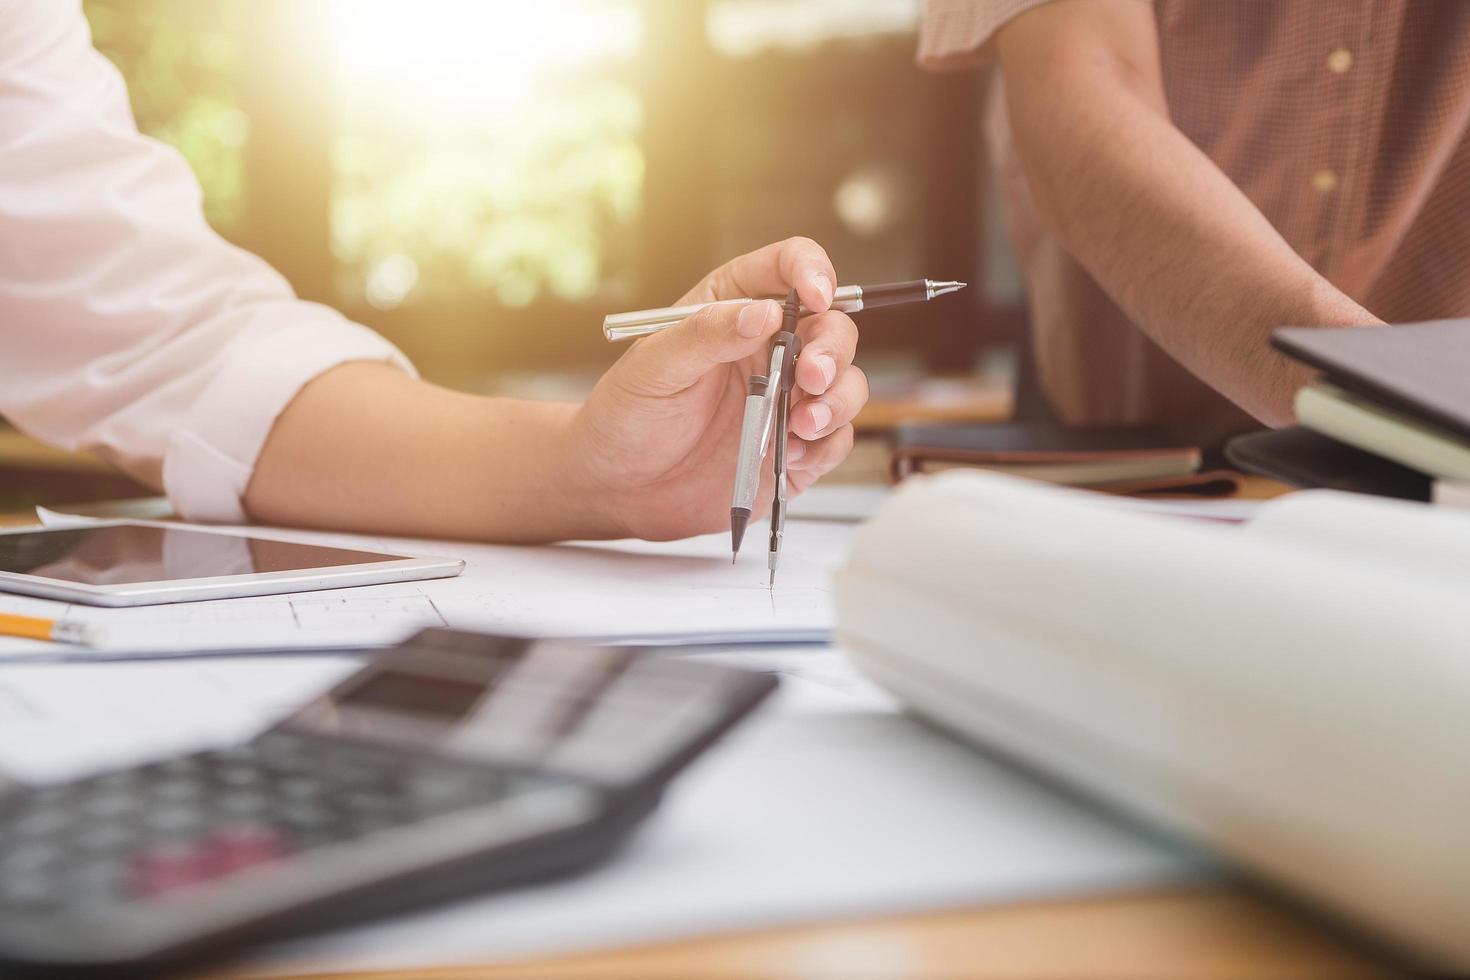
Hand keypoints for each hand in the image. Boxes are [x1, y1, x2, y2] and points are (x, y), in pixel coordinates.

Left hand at [569, 237, 868, 539]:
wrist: (619, 488)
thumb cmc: (626, 417)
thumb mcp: (653, 367)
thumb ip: (706, 334)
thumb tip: (764, 313)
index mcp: (732, 308)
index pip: (787, 268)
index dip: (811, 272)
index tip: (815, 296)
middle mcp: (768, 348)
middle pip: (831, 327)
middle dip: (832, 349)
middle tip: (811, 376)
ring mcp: (785, 399)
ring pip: (845, 382)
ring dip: (838, 398)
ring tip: (804, 422)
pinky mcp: (795, 448)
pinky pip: (835, 439)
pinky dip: (826, 444)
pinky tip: (793, 454)